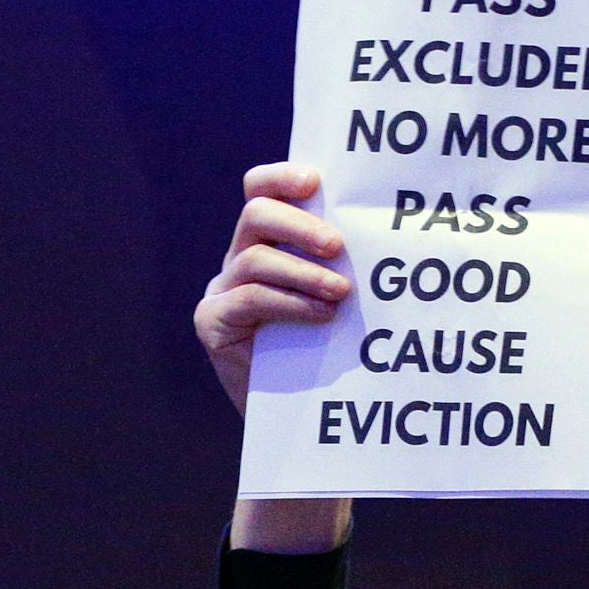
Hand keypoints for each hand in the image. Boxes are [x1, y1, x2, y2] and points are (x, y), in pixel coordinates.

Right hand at [193, 160, 348, 412]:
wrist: (296, 410)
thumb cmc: (324, 346)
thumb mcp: (331, 294)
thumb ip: (336, 261)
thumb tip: (376, 230)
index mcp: (266, 242)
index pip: (259, 190)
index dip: (281, 177)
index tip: (315, 181)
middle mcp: (238, 259)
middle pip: (255, 214)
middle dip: (299, 224)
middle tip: (336, 246)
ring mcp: (221, 290)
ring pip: (255, 258)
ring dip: (303, 272)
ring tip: (340, 292)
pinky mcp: (212, 322)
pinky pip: (249, 299)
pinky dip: (290, 304)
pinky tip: (320, 316)